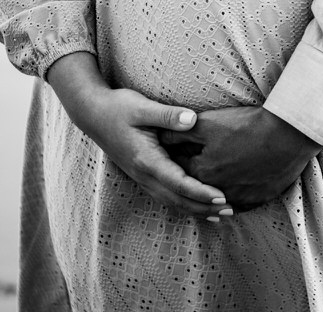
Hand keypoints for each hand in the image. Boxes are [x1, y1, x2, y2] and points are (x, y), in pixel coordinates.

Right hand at [45, 53, 230, 219]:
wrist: (92, 114)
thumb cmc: (119, 108)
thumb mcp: (143, 107)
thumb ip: (168, 115)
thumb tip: (193, 120)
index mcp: (146, 160)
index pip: (178, 183)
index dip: (201, 192)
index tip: (222, 197)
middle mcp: (144, 174)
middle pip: (177, 200)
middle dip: (203, 208)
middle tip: (230, 212)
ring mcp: (141, 178)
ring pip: (171, 202)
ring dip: (195, 210)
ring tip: (219, 215)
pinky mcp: (142, 176)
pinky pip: (165, 197)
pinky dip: (183, 204)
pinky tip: (197, 206)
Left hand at [159, 106, 321, 211]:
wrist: (288, 135)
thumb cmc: (247, 126)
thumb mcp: (208, 123)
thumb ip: (180, 131)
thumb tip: (160, 137)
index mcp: (201, 172)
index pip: (179, 168)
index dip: (175, 157)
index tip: (174, 150)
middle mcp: (216, 192)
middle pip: (197, 186)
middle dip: (192, 176)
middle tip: (192, 163)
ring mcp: (239, 199)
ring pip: (218, 198)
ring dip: (213, 191)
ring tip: (214, 176)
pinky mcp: (258, 200)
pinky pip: (240, 203)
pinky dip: (235, 196)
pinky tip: (235, 186)